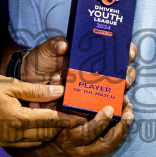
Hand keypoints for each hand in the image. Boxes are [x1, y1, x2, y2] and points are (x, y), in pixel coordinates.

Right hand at [0, 75, 80, 147]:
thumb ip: (36, 90)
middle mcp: (14, 135)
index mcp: (18, 119)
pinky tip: (38, 128)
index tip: (83, 119)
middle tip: (75, 122)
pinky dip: (35, 137)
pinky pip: (24, 144)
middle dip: (62, 129)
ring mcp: (6, 141)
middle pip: (46, 135)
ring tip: (60, 125)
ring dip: (49, 134)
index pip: (51, 121)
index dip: (68, 120)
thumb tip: (59, 91)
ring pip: (36, 142)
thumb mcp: (9, 85)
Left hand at [17, 39, 137, 100]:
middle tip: (126, 79)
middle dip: (127, 75)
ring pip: (113, 90)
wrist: (27, 79)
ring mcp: (90, 87)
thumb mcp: (46, 50)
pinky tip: (112, 111)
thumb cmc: (40, 61)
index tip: (129, 53)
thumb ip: (54, 45)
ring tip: (122, 97)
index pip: (114, 50)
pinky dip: (105, 109)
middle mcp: (94, 70)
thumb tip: (63, 45)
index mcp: (89, 54)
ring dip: (120, 93)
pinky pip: (96, 106)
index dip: (126, 50)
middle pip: (119, 72)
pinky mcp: (82, 102)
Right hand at [17, 103, 133, 156]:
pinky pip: (108, 148)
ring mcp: (85, 155)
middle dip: (119, 129)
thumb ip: (49, 96)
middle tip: (128, 112)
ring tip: (130, 115)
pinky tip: (125, 122)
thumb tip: (57, 76)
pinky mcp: (90, 156)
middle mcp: (77, 150)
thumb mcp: (41, 112)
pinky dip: (118, 136)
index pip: (86, 133)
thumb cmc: (41, 128)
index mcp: (65, 138)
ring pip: (108, 148)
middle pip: (103, 144)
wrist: (38, 153)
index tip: (109, 108)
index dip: (100, 123)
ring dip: (122, 132)